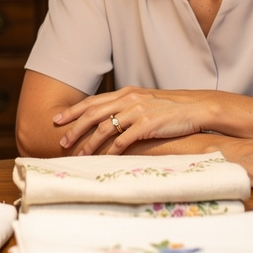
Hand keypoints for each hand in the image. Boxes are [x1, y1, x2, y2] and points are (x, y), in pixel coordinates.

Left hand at [56, 87, 206, 155]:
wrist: (195, 108)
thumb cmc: (170, 108)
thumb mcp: (145, 101)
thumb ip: (126, 106)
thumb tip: (109, 117)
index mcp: (126, 93)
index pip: (93, 101)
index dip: (73, 111)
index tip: (57, 120)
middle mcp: (128, 100)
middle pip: (93, 114)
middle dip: (74, 128)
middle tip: (61, 142)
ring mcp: (138, 111)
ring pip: (105, 128)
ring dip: (89, 143)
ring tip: (78, 155)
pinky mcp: (148, 125)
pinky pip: (124, 140)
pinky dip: (111, 151)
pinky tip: (103, 159)